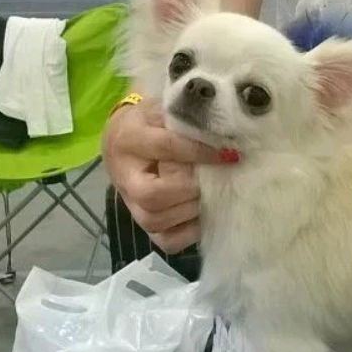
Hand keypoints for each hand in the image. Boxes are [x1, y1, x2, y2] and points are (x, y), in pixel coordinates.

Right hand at [102, 100, 219, 252]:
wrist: (123, 139)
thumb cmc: (152, 123)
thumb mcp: (165, 110)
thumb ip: (188, 118)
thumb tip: (226, 134)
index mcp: (128, 139)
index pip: (166, 147)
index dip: (199, 152)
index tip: (229, 154)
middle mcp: (124, 175)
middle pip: (153, 195)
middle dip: (190, 189)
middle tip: (211, 179)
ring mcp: (130, 204)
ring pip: (156, 220)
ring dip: (190, 210)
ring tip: (207, 195)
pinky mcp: (142, 223)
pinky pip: (165, 241)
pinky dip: (188, 233)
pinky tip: (201, 215)